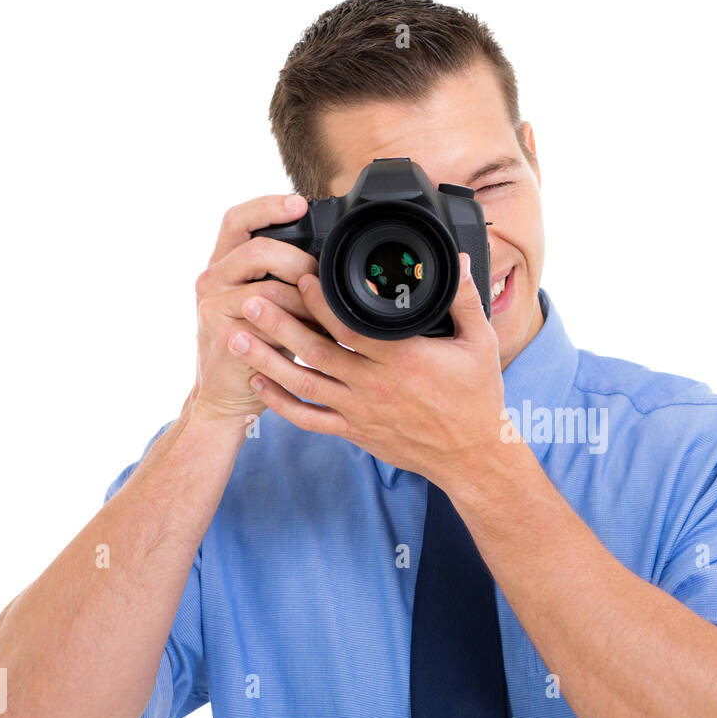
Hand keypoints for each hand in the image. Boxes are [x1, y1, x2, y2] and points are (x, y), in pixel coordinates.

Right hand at [189, 194, 320, 420]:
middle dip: (298, 259)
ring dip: (304, 300)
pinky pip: (268, 323)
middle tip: (322, 275)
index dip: (267, 206)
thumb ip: (288, 280)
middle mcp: (211, 280)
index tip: (299, 203)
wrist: (227, 395)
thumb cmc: (258, 346)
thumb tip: (335, 265)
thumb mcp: (271, 305)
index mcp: (223, 265)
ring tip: (324, 313)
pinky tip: (314, 333)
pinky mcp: (224, 335)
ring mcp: (213, 308)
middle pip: (256, 249)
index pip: (238, 220)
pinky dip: (297, 327)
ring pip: (268, 289)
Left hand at [226, 252, 505, 488]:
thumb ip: (464, 299)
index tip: (300, 277)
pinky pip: (309, 418)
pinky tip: (259, 383)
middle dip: (279, 324)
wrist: (471, 457)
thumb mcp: (480, 344)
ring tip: (236, 336)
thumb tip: (458, 260)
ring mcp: (360, 411)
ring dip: (267, 359)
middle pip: (315, 351)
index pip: (350, 326)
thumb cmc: (477, 400)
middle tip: (250, 299)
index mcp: (403, 359)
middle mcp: (375, 385)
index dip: (320, 301)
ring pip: (303, 383)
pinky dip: (280, 403)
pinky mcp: (354, 431)